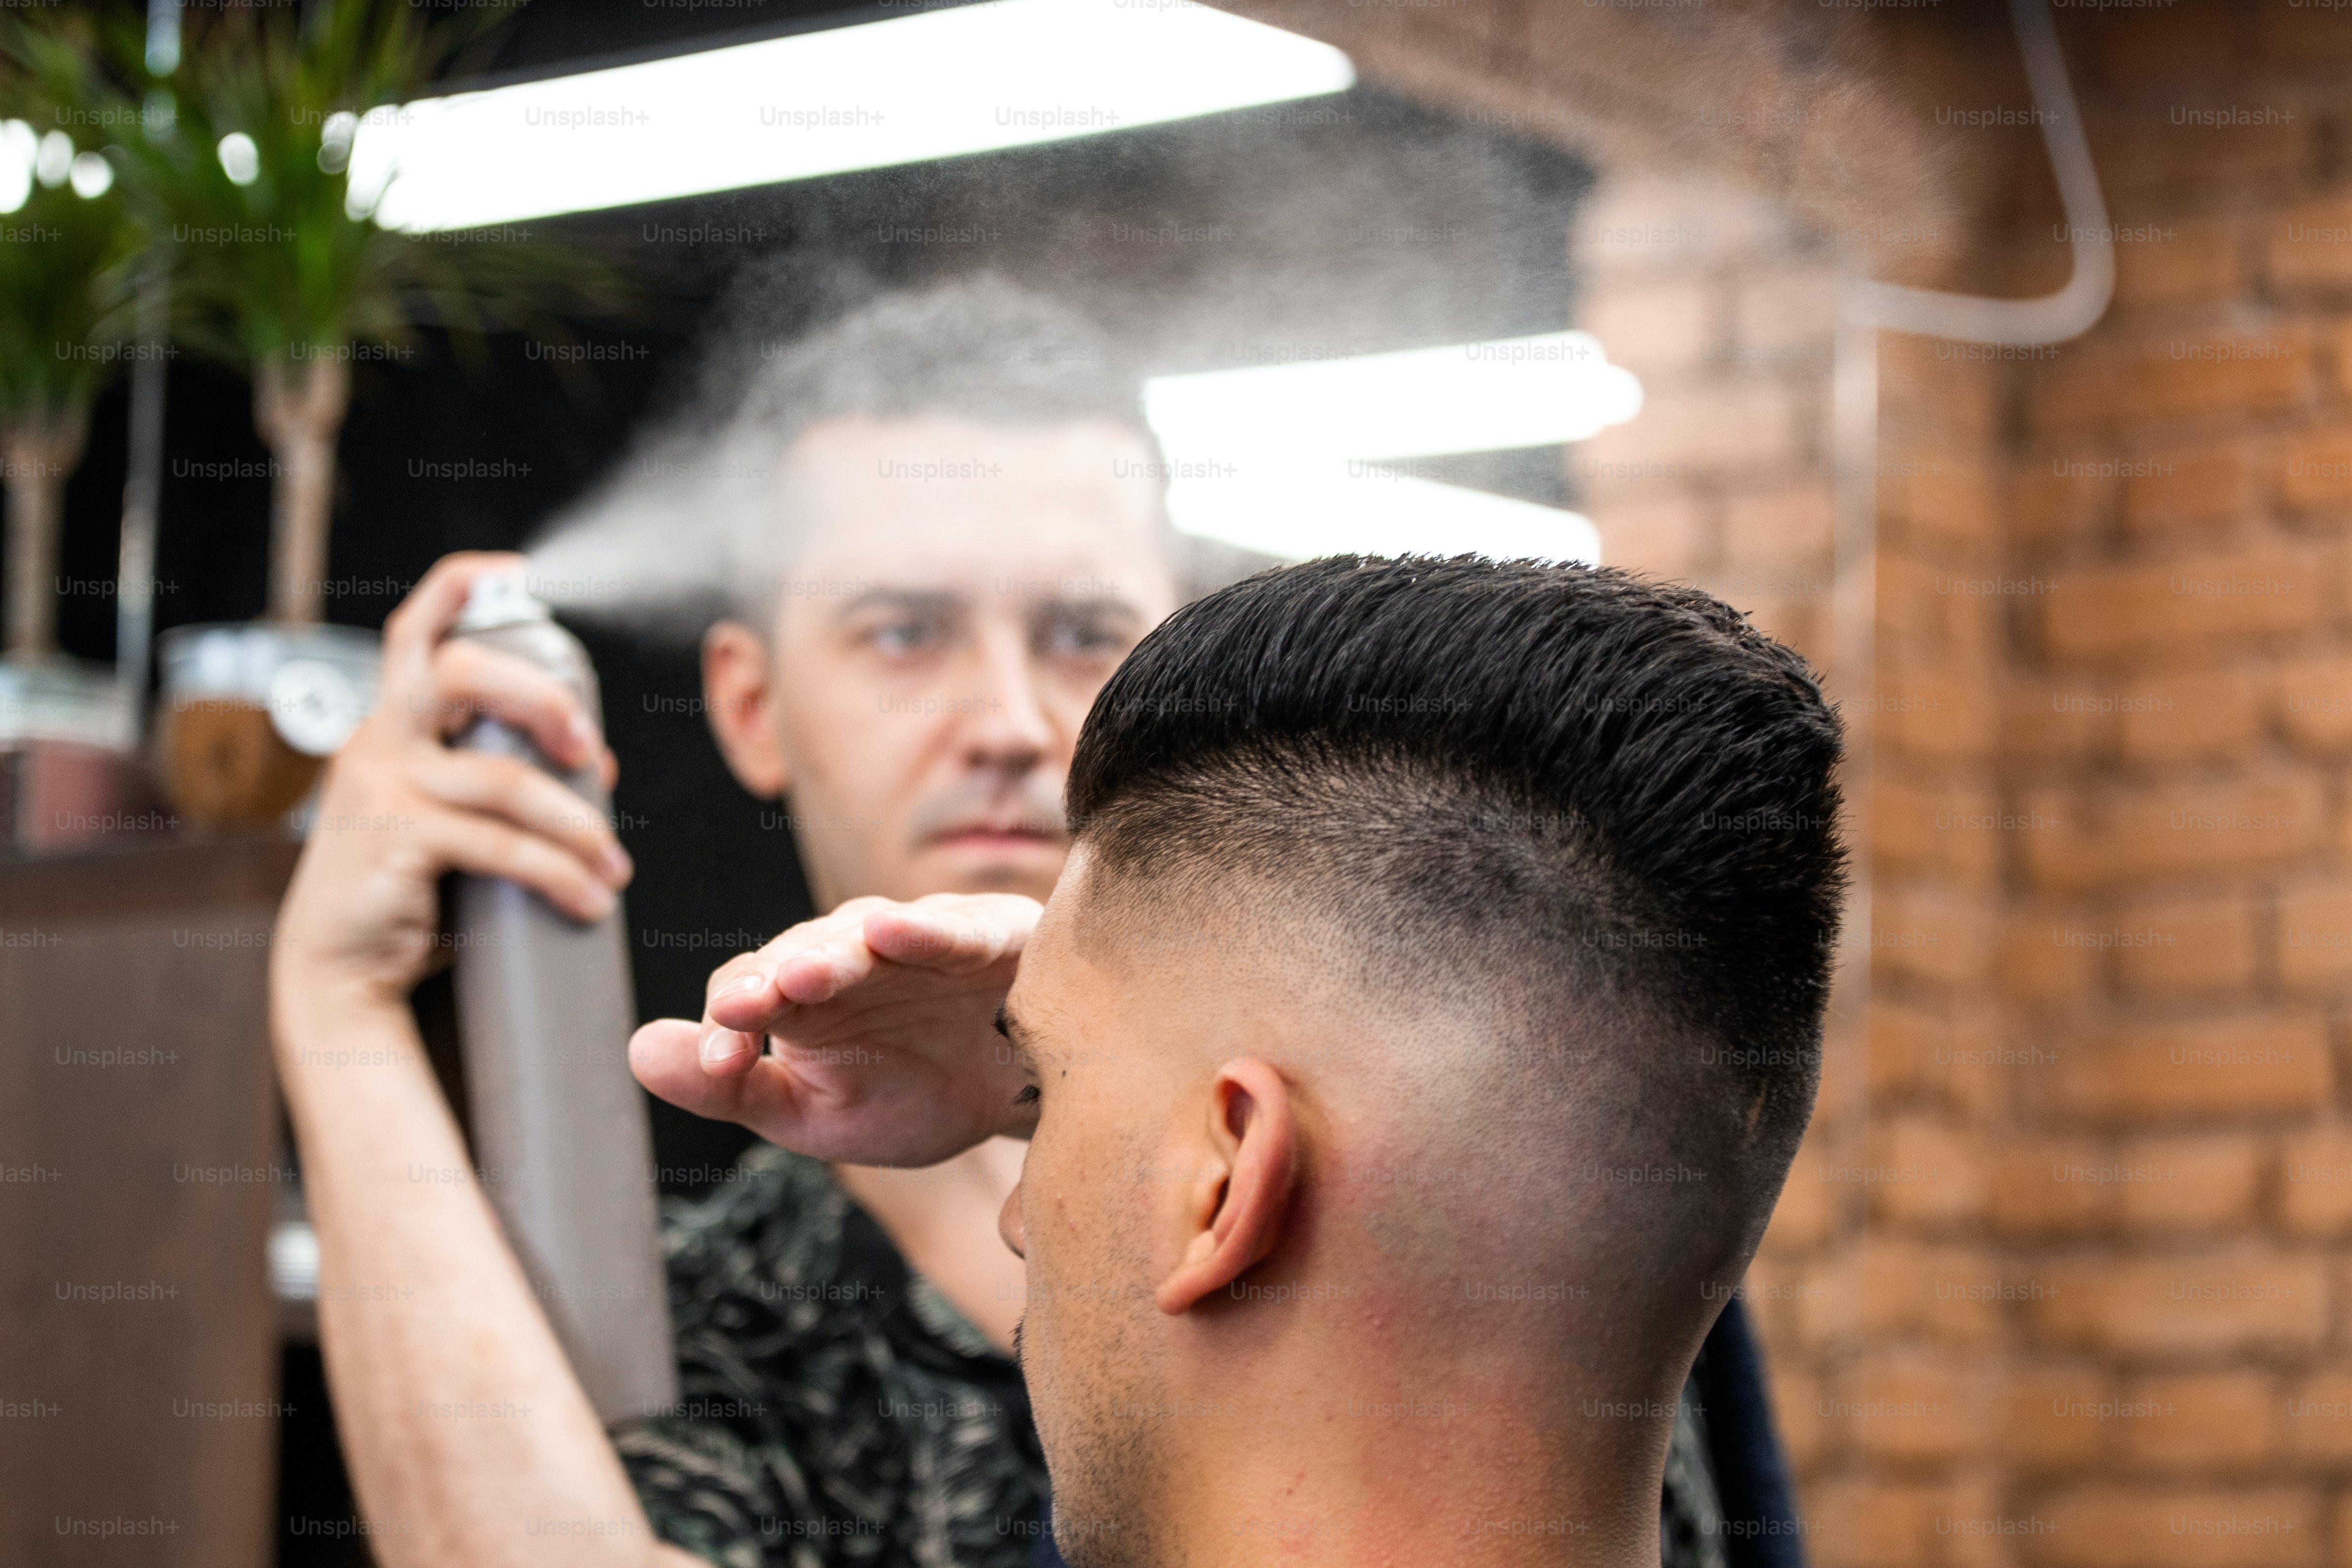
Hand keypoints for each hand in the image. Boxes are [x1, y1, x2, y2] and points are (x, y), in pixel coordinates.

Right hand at [273, 552, 632, 1009]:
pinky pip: (500, 846)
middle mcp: (378, 740)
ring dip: (579, 826)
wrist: (338, 971)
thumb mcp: (450, 819)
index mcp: (391, 722)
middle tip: (588, 748)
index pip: (415, 631)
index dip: (459, 588)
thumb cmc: (405, 888)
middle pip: (461, 672)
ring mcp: (380, 787)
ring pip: (505, 780)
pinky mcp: (393, 839)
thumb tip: (596, 759)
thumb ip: (505, 776)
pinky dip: (559, 873)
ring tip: (615, 868)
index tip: (517, 575)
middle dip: (543, 697)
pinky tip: (589, 899)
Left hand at [630, 894, 1040, 1166]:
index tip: (719, 1061)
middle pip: (803, 953)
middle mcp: (857, 953)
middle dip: (772, 979)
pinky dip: (928, 930)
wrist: (1025, 1103)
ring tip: (804, 976)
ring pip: (868, 936)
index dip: (731, 1018)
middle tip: (745, 1006)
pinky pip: (958, 931)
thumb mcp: (812, 1115)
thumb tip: (637, 1049)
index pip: (750, 990)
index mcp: (805, 994)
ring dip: (835, 952)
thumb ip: (730, 1087)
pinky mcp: (992, 936)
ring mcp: (923, 940)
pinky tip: (894, 932)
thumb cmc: (913, 1095)